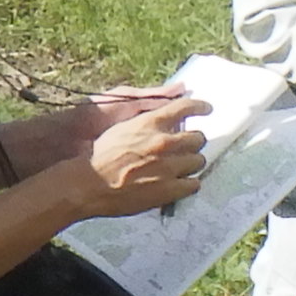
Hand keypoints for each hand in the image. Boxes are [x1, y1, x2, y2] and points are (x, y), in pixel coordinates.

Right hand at [77, 96, 211, 212]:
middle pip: (198, 137)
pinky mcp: (168, 189)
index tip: (207, 109)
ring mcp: (168, 167)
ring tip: (184, 166)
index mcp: (150, 123)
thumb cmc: (100, 156)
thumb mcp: (122, 128)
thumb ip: (145, 124)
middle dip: (194, 141)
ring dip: (192, 162)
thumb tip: (161, 120)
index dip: (200, 106)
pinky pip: (194, 184)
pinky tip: (182, 184)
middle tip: (189, 146)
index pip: (185, 107)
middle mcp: (163, 142)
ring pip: (198, 161)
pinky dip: (189, 183)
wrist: (89, 183)